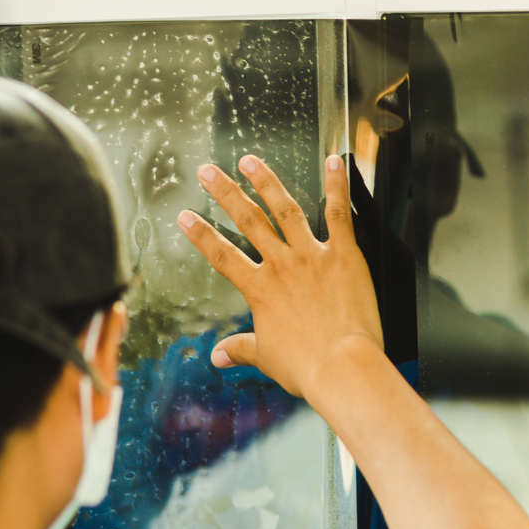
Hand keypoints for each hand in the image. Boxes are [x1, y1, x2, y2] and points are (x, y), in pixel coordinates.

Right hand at [176, 154, 381, 400]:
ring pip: (285, 209)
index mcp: (260, 290)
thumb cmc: (307, 367)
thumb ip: (242, 349)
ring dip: (266, 182)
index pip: (221, 256)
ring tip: (251, 161)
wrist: (342, 367)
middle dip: (225, 193)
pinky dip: (337, 186)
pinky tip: (334, 161)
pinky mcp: (344, 255)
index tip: (185, 217)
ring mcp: (312, 256)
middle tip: (207, 171)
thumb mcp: (266, 358)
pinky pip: (339, 214)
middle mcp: (282, 266)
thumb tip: (219, 357)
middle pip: (247, 221)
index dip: (200, 235)